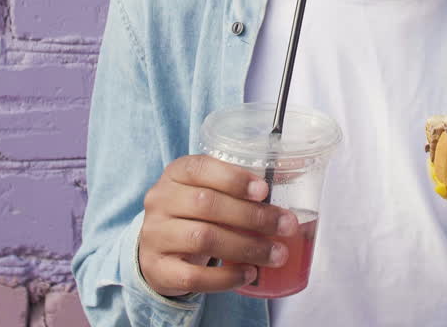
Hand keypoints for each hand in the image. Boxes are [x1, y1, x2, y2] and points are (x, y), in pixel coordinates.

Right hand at [139, 155, 298, 296]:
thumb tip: (291, 182)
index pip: (200, 168)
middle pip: (207, 204)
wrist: (158, 253)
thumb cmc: (194, 217)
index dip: (233, 178)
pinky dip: (226, 278)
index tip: (264, 191)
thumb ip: (237, 189)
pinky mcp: (158, 270)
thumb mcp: (207, 193)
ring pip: (203, 238)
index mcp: (175, 175)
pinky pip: (194, 276)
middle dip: (252, 216)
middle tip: (286, 226)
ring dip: (246, 247)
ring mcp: (155, 236)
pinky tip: (249, 274)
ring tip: (276, 254)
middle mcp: (160, 202)